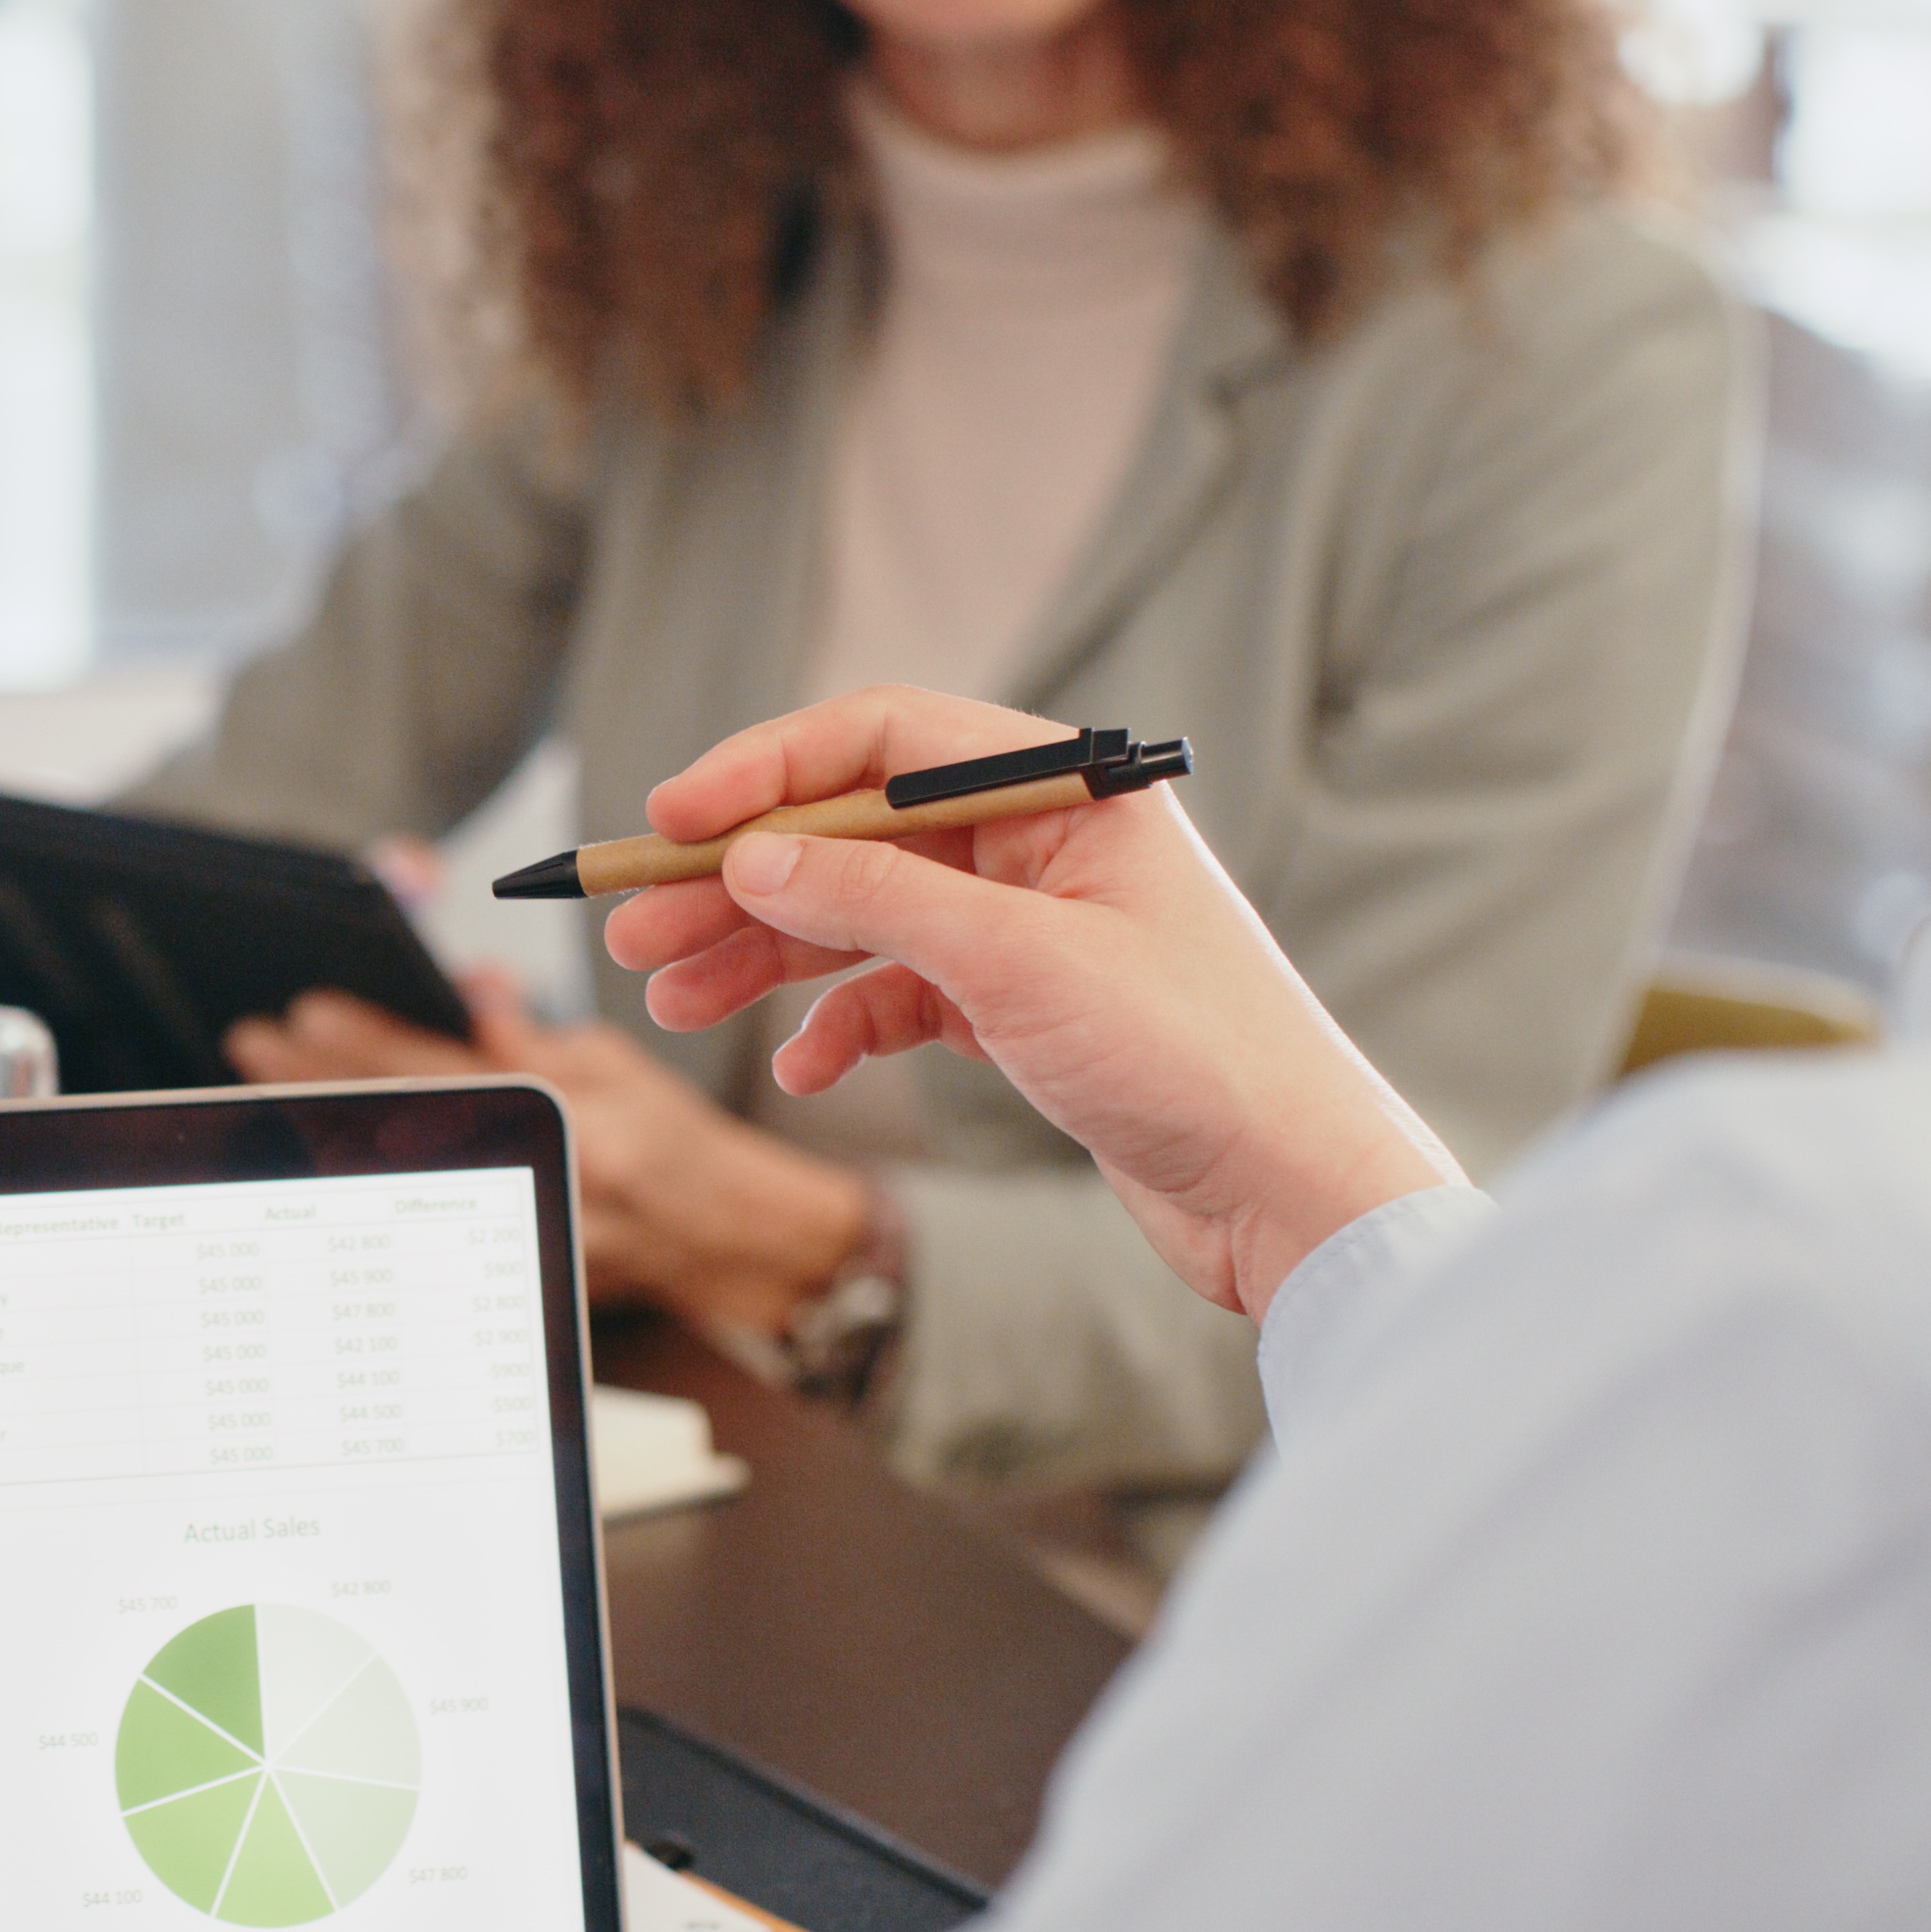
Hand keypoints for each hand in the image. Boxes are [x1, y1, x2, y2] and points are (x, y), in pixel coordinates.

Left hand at [226, 972, 877, 1329]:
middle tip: (253, 1044)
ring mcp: (522, 1227)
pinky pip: (427, 1210)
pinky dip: (376, 1179)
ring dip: (331, 1124)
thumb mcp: (619, 1067)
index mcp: (570, 1114)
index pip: (445, 1065)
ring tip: (269, 1085)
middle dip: (319, 1078)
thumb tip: (469, 991)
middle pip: (404, 1119)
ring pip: (401, 1169)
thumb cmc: (684, 1149)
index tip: (306, 1010)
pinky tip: (330, 1154)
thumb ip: (535, 1035)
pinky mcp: (512, 1263)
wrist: (735, 1244)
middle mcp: (539, 1175)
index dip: (368, 1037)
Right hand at [600, 686, 1461, 1315]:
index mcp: (1065, 793)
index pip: (883, 740)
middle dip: (741, 878)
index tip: (673, 817)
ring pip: (864, 917)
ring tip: (673, 997)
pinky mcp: (1027, 1011)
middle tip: (635, 924)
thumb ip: (877, 897)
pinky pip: (902, 995)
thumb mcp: (1018, 963)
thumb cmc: (1198, 1058)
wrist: (1295, 1191)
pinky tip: (799, 1069)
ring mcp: (1033, 931)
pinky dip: (841, 1026)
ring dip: (766, 955)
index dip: (767, 769)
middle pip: (855, 832)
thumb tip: (756, 854)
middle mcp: (1045, 847)